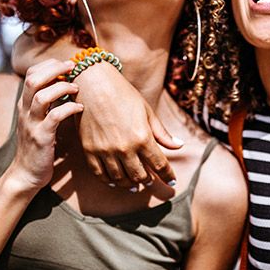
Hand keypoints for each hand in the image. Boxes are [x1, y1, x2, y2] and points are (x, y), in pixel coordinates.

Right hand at [6, 59, 81, 190]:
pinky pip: (54, 117)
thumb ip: (46, 104)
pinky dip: (69, 109)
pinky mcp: (41, 138)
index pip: (30, 74)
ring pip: (41, 96)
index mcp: (24, 104)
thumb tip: (65, 86)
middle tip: (72, 66)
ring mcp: (32, 124)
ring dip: (62, 88)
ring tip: (76, 87)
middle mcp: (25, 111)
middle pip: (33, 79)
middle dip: (54, 69)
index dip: (48, 65)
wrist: (26, 174)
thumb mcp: (38, 121)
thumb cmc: (38, 146)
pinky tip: (79, 108)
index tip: (65, 64)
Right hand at [72, 62, 182, 187]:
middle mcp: (124, 148)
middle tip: (152, 181)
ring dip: (130, 184)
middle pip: (140, 176)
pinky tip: (115, 182)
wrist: (93, 84)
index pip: (159, 165)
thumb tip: (180, 146)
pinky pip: (100, 174)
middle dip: (148, 181)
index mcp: (142, 137)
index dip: (168, 176)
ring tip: (135, 185)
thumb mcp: (147, 112)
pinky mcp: (89, 150)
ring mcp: (105, 151)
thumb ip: (162, 133)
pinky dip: (109, 181)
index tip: (172, 181)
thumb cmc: (123, 94)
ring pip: (120, 179)